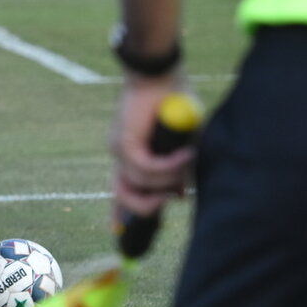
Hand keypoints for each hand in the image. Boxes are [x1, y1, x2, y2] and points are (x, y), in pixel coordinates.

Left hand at [110, 72, 196, 218]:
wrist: (159, 74)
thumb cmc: (172, 103)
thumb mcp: (181, 142)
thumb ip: (177, 168)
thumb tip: (178, 194)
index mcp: (131, 156)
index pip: (121, 191)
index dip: (120, 214)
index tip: (119, 233)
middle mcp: (121, 155)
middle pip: (124, 197)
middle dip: (149, 206)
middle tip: (172, 197)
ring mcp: (120, 149)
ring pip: (143, 184)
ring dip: (171, 178)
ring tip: (186, 157)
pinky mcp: (125, 141)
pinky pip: (147, 168)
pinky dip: (169, 166)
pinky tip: (184, 154)